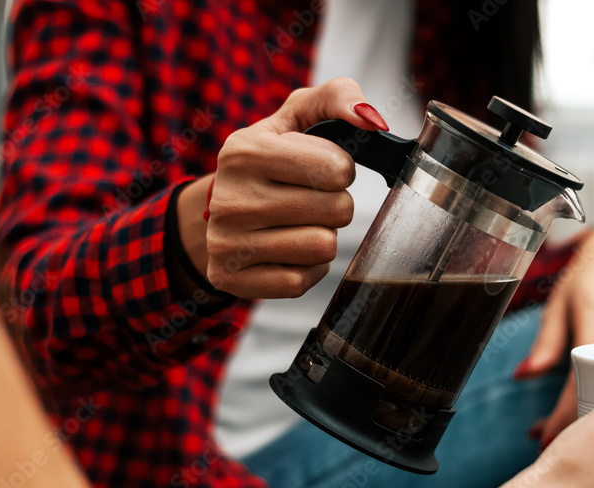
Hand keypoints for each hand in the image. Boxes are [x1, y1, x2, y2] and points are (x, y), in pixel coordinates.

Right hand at [174, 77, 388, 298]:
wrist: (221, 207)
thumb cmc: (272, 158)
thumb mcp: (298, 116)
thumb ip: (338, 98)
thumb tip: (371, 119)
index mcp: (244, 150)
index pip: (336, 169)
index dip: (342, 171)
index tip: (322, 170)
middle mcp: (230, 198)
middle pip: (337, 211)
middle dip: (336, 205)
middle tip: (311, 200)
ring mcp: (226, 243)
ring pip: (322, 248)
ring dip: (323, 236)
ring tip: (299, 224)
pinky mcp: (229, 279)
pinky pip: (300, 283)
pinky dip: (305, 268)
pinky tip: (286, 250)